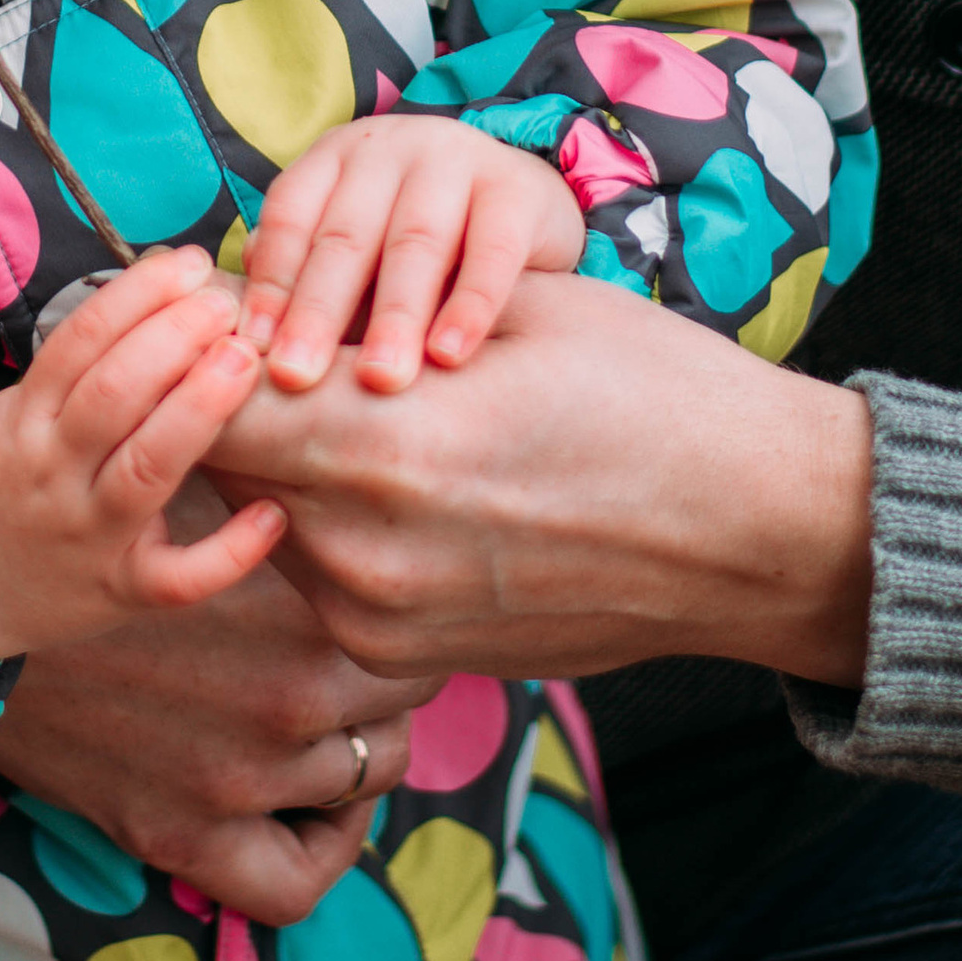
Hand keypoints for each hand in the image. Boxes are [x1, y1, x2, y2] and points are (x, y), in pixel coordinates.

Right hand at [0, 251, 284, 683]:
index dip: (137, 296)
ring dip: (200, 409)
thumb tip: (158, 299)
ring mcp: (91, 537)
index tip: (187, 264)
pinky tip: (272, 511)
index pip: (79, 342)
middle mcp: (55, 476)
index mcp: (26, 424)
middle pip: (113, 394)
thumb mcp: (9, 419)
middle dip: (174, 338)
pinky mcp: (122, 592)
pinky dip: (231, 550)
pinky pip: (180, 578)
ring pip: (146, 470)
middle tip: (225, 304)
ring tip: (245, 359)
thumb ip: (71, 374)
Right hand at [0, 533, 445, 921]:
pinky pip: (296, 877)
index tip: (382, 606)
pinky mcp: (184, 834)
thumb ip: (292, 492)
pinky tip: (315, 807)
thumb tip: (369, 458)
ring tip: (331, 718)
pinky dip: (324, 847)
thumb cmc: (111, 531)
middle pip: (403, 706)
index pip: (412, 629)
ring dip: (359, 749)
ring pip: (368, 778)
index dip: (402, 614)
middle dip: (387, 683)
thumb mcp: (207, 493)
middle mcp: (288, 703)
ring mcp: (241, 779)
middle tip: (353, 659)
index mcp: (303, 613)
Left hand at [210, 267, 875, 689]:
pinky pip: (321, 574)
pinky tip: (395, 477)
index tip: (218, 303)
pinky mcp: (406, 657)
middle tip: (266, 342)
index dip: (207, 338)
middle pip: (225, 463)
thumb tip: (252, 309)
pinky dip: (329, 522)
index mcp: (381, 447)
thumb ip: (363, 321)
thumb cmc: (646, 391)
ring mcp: (381, 618)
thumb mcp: (501, 316)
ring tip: (346, 407)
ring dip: (281, 465)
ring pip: (268, 520)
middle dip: (236, 399)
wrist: (753, 530)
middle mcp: (363, 551)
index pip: (214, 392)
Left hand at [240, 116, 584, 392]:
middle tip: (297, 377)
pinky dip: (470, 305)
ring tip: (379, 380)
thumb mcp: (356, 252)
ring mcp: (455, 159)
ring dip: (394, 315)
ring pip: (415, 241)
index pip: (290, 218)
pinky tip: (449, 356)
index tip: (251, 351)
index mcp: (334, 160)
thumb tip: (241, 338)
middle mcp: (389, 149)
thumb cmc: (413, 246)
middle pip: (346, 234)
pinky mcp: (516, 187)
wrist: (524, 206)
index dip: (269, 285)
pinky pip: (491, 250)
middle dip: (318, 310)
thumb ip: (303, 281)